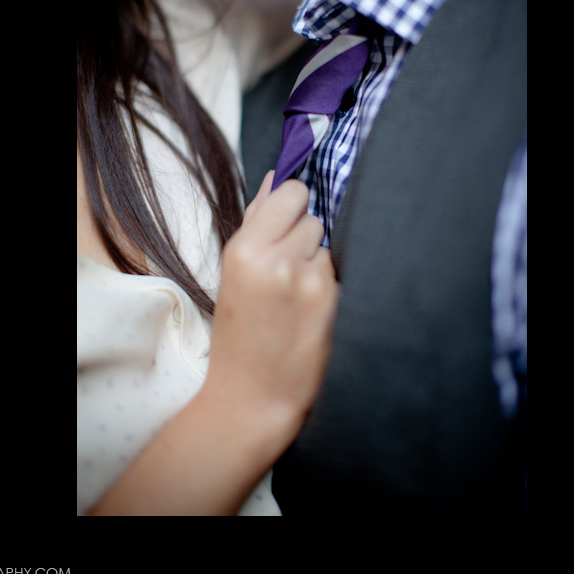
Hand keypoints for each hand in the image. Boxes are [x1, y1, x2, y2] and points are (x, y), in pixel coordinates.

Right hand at [206, 171, 338, 445]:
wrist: (251, 398)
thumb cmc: (240, 336)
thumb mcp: (234, 274)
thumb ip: (257, 222)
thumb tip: (278, 176)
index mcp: (244, 249)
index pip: (290, 191)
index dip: (293, 206)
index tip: (288, 225)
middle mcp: (275, 259)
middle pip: (313, 216)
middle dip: (305, 237)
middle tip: (288, 272)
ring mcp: (307, 280)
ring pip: (328, 244)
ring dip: (318, 262)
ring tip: (298, 296)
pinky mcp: (330, 301)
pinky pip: (339, 272)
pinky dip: (330, 286)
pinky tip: (312, 311)